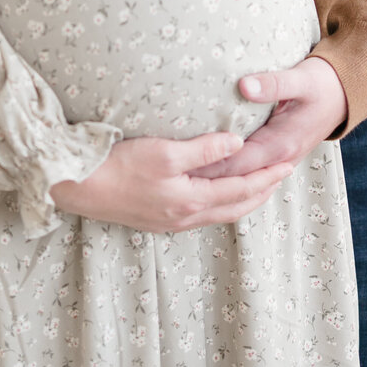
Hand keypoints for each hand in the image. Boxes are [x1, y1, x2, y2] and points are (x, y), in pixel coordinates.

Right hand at [50, 130, 296, 230]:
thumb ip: (204, 149)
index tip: (288, 164)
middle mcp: (185, 217)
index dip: (267, 177)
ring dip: (244, 199)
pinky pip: (204, 214)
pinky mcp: (159, 219)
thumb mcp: (165, 152)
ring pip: (220, 213)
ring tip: (260, 183)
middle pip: (236, 208)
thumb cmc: (119, 165)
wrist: (79, 187)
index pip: (241, 191)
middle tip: (282, 175)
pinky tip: (220, 192)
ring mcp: (171, 221)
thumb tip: (237, 144)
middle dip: (262, 192)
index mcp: (191, 201)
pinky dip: (223, 202)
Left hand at [190, 55, 348, 179]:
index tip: (179, 167)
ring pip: (240, 179)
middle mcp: (278, 159)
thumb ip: (273, 83)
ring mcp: (278, 160)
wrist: (345, 93)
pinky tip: (206, 173)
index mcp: (280, 145)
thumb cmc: (322, 84)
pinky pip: (248, 171)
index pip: (235, 164)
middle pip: (233, 177)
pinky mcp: (276, 154)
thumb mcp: (300, 79)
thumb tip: (243, 86)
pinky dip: (227, 174)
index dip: (207, 167)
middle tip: (169, 180)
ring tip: (179, 182)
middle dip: (203, 179)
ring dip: (214, 181)